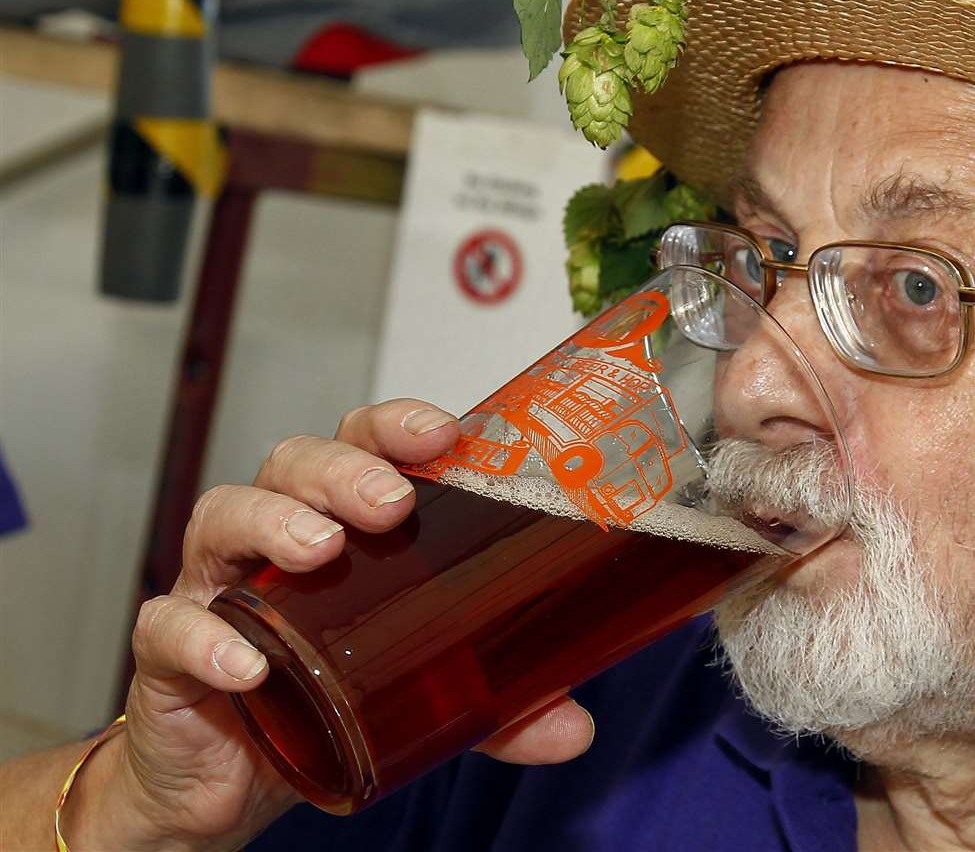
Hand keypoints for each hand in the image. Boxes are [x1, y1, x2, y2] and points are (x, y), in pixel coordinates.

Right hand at [74, 399, 594, 850]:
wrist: (233, 781)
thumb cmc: (327, 695)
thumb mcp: (431, 698)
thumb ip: (503, 709)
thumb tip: (574, 729)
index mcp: (341, 524)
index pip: (362, 444)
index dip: (395, 426)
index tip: (443, 433)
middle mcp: (274, 539)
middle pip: (293, 463)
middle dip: (342, 469)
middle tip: (389, 501)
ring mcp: (217, 588)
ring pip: (223, 516)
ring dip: (271, 521)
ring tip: (319, 549)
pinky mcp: (168, 656)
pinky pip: (169, 629)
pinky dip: (204, 637)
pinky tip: (246, 663)